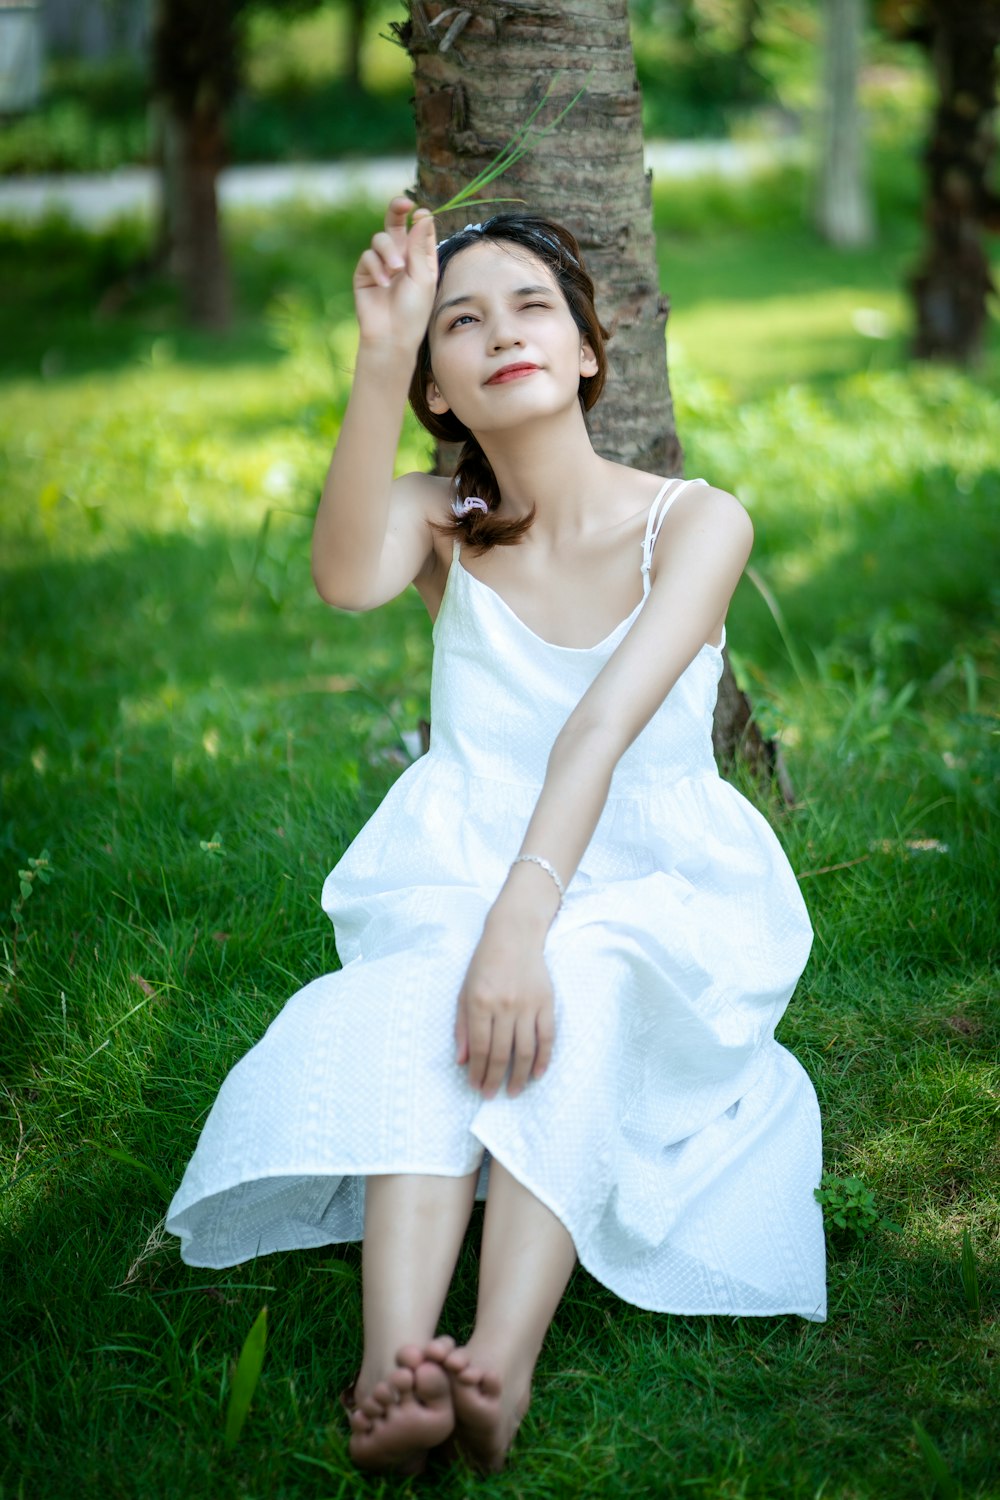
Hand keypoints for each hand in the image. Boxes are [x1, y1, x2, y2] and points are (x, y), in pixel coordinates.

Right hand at [353, 197, 437, 352]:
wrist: (391, 336)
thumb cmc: (413, 311)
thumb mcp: (422, 277)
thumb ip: (418, 245)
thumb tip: (423, 213)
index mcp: (419, 257)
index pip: (419, 229)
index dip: (419, 218)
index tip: (419, 212)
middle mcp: (400, 256)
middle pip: (395, 224)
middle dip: (397, 209)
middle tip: (402, 203)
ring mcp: (381, 263)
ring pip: (380, 239)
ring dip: (389, 252)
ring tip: (396, 270)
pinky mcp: (364, 272)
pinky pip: (367, 256)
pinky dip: (376, 267)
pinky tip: (384, 283)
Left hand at [455, 915, 554, 1098]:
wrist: (514, 935)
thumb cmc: (484, 963)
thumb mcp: (464, 990)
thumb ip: (462, 1027)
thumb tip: (462, 1061)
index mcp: (480, 1002)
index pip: (480, 1047)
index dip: (478, 1071)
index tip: (476, 1087)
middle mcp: (504, 1005)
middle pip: (501, 1053)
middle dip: (495, 1079)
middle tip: (491, 1095)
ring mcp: (528, 1004)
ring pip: (526, 1050)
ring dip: (520, 1076)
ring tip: (514, 1091)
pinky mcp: (547, 1002)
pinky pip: (547, 1037)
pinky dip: (544, 1059)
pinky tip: (538, 1074)